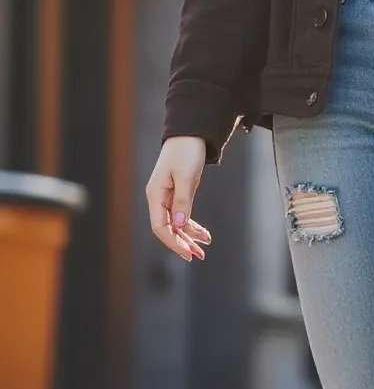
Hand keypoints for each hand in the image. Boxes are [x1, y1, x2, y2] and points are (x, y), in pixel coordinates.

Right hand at [145, 136, 211, 261]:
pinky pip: (182, 215)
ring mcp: (168, 197)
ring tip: (204, 248)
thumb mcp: (187, 175)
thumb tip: (178, 224)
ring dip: (189, 236)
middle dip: (182, 243)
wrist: (191, 132)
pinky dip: (192, 225)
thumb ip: (183, 200)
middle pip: (167, 228)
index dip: (173, 242)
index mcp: (155, 194)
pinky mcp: (178, 194)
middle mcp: (158, 198)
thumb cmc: (186, 150)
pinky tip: (204, 234)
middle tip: (199, 256)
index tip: (188, 253)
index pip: (159, 227)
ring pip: (176, 224)